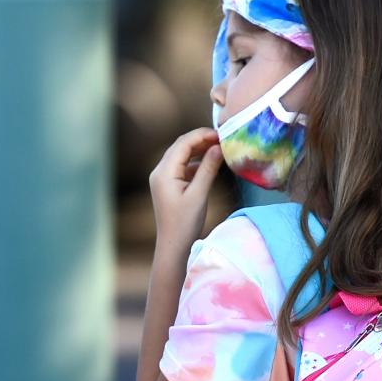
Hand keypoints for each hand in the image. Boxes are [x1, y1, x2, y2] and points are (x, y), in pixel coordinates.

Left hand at [149, 127, 223, 251]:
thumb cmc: (185, 223)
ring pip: (181, 155)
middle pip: (180, 146)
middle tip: (222, 139)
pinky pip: (182, 167)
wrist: (173, 246)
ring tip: (218, 148)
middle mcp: (159, 172)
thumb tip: (218, 147)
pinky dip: (195, 162)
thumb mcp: (199, 194)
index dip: (202, 135)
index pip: (183, 143)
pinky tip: (210, 164)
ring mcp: (162, 178)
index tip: (221, 134)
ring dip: (199, 150)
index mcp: (163, 172)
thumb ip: (208, 168)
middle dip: (201, 140)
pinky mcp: (168, 185)